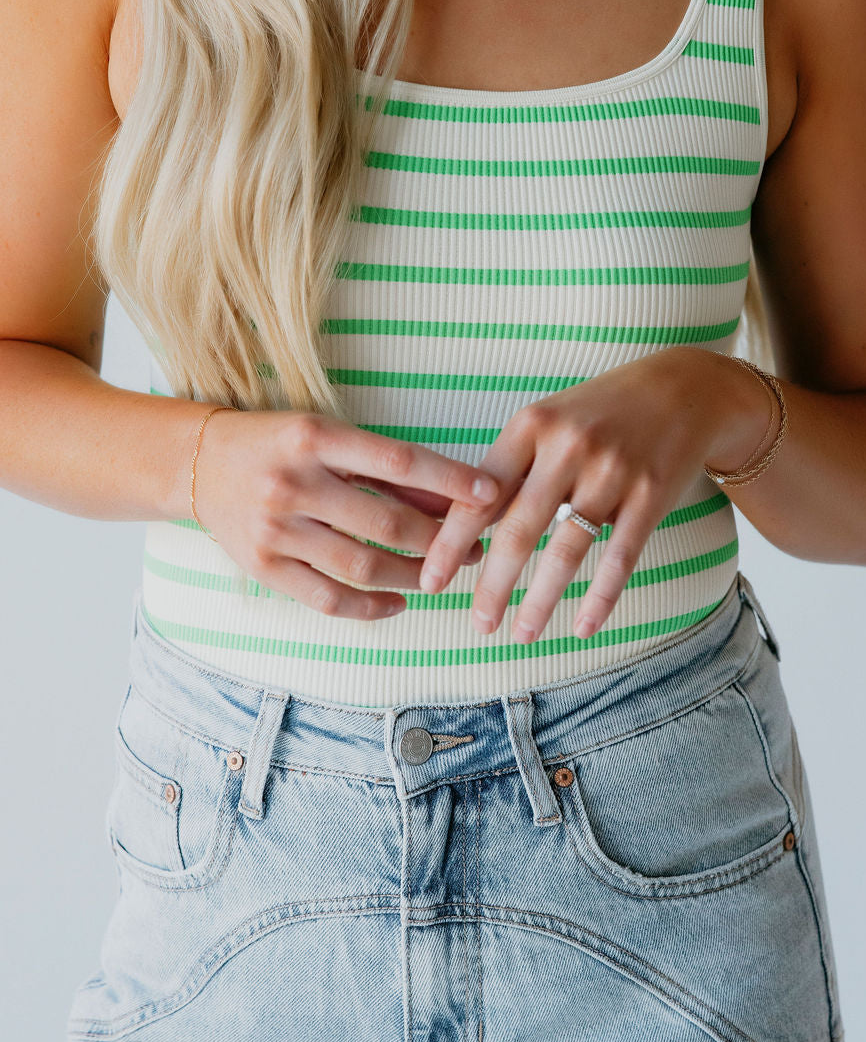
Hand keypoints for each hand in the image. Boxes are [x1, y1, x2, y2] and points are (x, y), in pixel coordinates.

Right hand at [189, 409, 498, 619]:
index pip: (398, 461)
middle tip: (475, 547)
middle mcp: (292, 483)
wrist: (199, 462)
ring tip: (442, 575)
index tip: (491, 494)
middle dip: (440, 540)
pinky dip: (371, 607)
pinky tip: (399, 602)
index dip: (450, 481)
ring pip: (362, 566)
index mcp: (314, 438)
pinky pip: (328, 599)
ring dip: (414, 576)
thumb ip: (385, 465)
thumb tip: (454, 495)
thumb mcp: (328, 434)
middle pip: (385, 523)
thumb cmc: (279, 443)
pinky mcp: (263, 568)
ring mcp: (274, 530)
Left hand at [417, 348, 769, 642]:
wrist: (683, 390)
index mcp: (531, 424)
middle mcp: (569, 445)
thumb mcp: (549, 421)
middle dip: (494, 584)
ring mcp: (613, 470)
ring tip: (522, 634)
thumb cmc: (600, 413)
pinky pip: (620, 556)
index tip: (430, 582)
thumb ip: (512, 468)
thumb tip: (464, 531)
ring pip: (568, 549)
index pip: (481, 493)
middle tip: (478, 624)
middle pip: (520, 527)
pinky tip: (584, 627)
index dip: (451, 541)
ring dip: (542, 600)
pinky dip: (600, 597)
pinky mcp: (651, 494)